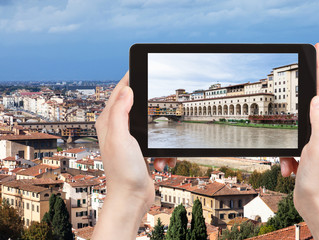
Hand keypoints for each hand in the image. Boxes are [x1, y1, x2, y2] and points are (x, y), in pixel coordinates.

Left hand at [93, 72, 175, 239]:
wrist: (132, 198)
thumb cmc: (123, 171)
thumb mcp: (121, 138)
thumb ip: (120, 112)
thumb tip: (127, 89)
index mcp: (108, 122)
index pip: (119, 92)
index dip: (130, 77)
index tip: (142, 66)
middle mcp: (117, 128)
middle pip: (138, 106)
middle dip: (153, 110)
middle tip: (164, 108)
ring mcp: (130, 139)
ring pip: (152, 125)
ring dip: (161, 138)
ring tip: (159, 154)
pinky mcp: (141, 149)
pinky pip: (158, 141)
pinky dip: (163, 152)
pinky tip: (160, 163)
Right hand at [280, 43, 318, 238]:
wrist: (316, 203)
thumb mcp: (317, 150)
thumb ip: (318, 123)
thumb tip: (316, 99)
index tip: (316, 49)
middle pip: (313, 103)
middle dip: (303, 95)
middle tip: (301, 78)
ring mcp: (317, 139)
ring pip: (296, 126)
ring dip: (288, 145)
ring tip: (291, 165)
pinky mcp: (307, 148)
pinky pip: (290, 144)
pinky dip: (286, 156)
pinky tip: (290, 169)